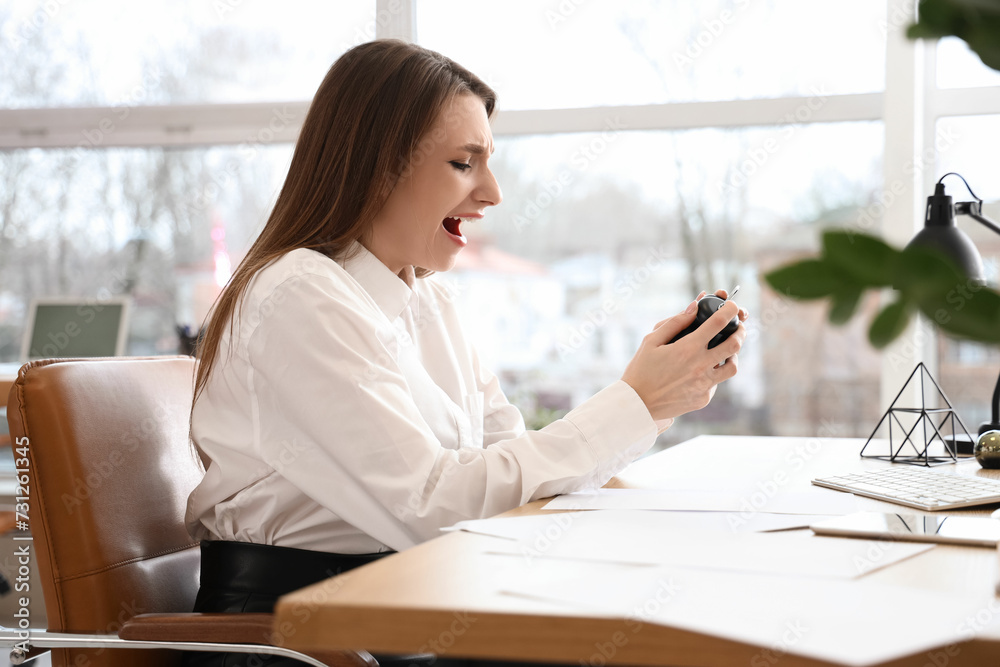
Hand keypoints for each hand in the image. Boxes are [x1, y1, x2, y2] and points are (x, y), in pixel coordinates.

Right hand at [621, 296, 746, 421]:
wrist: (637, 404)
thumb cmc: (641, 369)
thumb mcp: (651, 341)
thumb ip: (675, 322)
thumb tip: (695, 307)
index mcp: (687, 348)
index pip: (718, 323)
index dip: (730, 310)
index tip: (732, 305)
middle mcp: (700, 366)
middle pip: (734, 344)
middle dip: (740, 331)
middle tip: (738, 327)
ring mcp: (704, 384)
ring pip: (732, 367)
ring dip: (733, 355)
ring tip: (727, 350)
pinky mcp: (703, 398)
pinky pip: (716, 383)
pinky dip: (714, 373)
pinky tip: (702, 371)